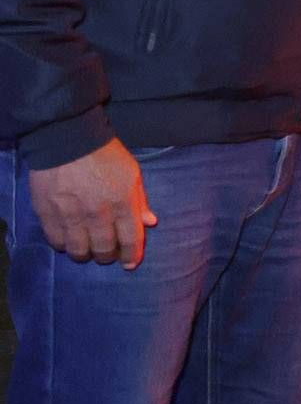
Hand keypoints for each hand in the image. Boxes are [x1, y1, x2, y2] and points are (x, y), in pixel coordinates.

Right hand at [29, 139, 153, 265]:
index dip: (131, 256)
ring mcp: (71, 215)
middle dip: (107, 256)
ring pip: (79, 250)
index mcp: (122, 203)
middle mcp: (97, 214)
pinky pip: (56, 241)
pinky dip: (63, 246)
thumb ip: (139, 200)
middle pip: (104, 249)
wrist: (67, 139)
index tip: (130, 264)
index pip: (130, 240)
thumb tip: (150, 223)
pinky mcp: (48, 214)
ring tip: (86, 250)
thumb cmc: (105, 155)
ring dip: (85, 254)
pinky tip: (67, 241)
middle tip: (106, 254)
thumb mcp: (132, 173)